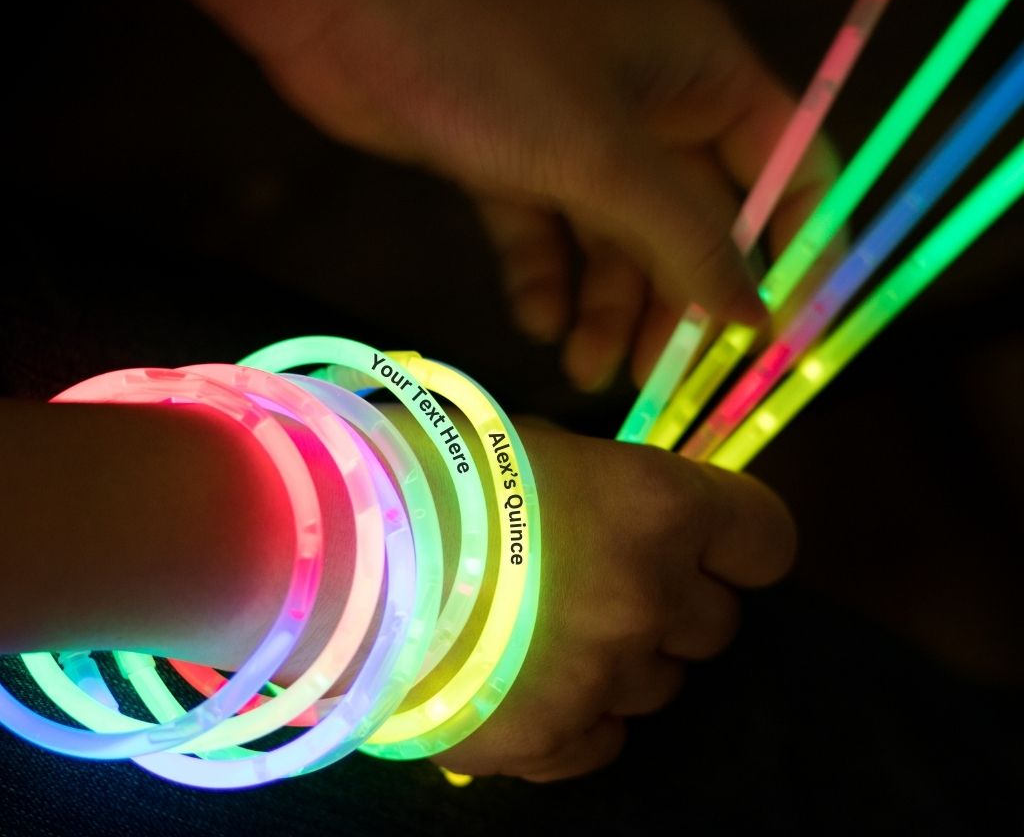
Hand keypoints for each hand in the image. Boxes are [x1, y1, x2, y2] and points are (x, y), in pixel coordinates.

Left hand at [260, 0, 836, 390]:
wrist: (340, 8)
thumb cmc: (493, 68)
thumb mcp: (605, 159)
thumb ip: (688, 239)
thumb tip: (756, 314)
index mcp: (703, 73)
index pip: (789, 165)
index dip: (796, 249)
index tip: (782, 334)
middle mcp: (651, 104)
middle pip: (694, 219)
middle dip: (677, 298)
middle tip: (664, 378)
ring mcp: (575, 132)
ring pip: (616, 238)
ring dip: (605, 305)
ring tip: (586, 370)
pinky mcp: (509, 158)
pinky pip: (547, 233)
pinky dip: (544, 278)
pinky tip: (536, 322)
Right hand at [429, 419, 795, 780]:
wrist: (332, 549)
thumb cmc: (437, 468)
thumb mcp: (539, 449)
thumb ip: (609, 489)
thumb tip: (635, 516)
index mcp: (657, 506)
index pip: (767, 539)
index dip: (740, 542)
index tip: (713, 545)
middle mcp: (650, 599)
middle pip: (715, 624)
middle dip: (671, 603)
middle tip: (600, 580)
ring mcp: (604, 680)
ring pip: (658, 686)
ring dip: (619, 658)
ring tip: (541, 629)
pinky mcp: (549, 743)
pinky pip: (603, 741)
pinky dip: (577, 714)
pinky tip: (520, 678)